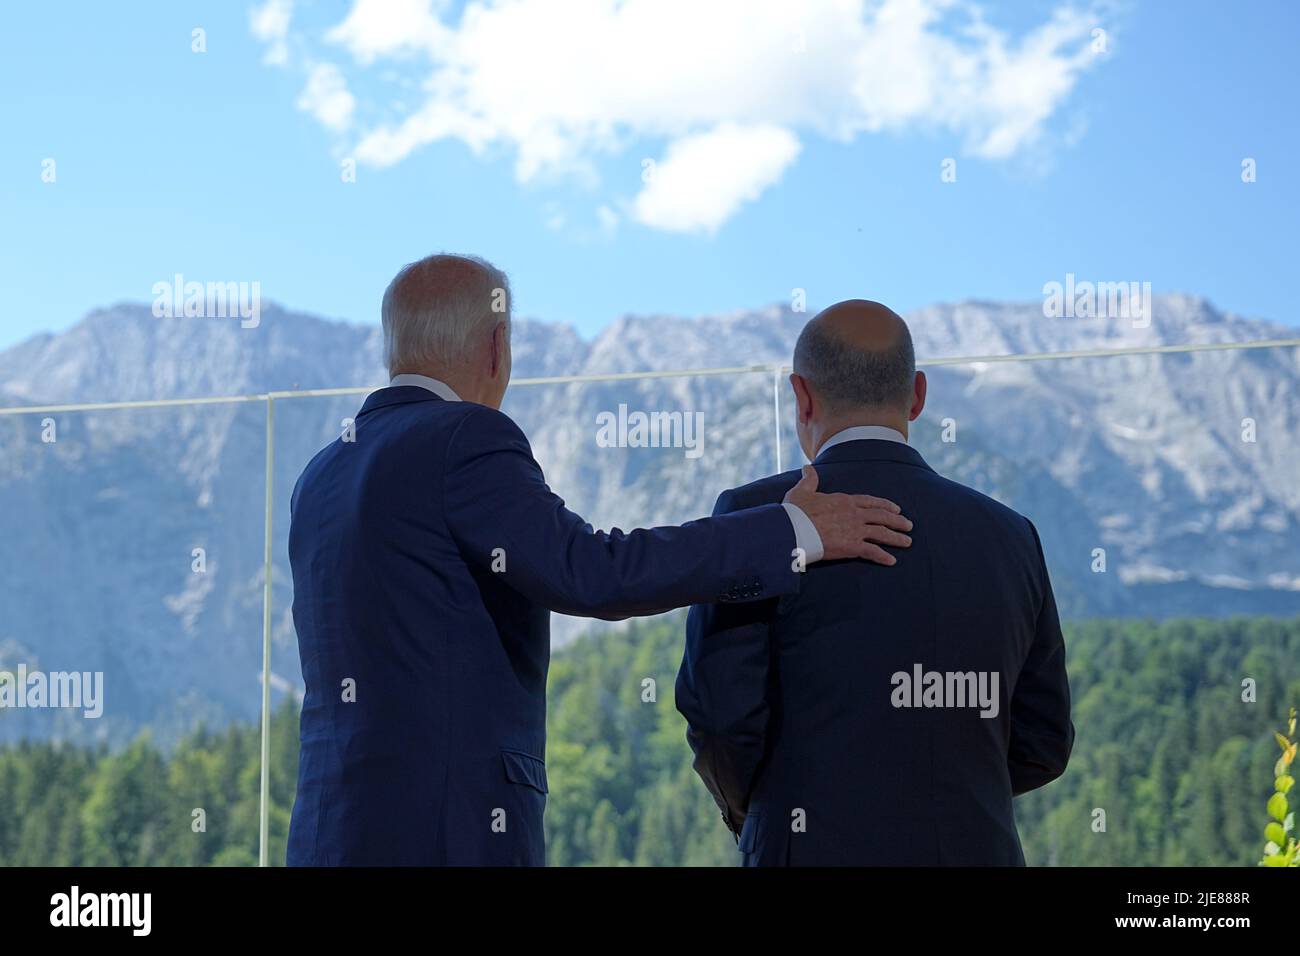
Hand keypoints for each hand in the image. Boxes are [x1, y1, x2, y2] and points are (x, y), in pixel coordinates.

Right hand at [783, 465, 911, 564]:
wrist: (794, 529)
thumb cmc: (796, 511)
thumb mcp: (802, 490)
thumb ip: (809, 479)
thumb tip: (807, 468)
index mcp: (844, 500)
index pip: (870, 501)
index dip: (885, 505)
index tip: (896, 508)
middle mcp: (854, 514)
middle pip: (882, 517)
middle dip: (897, 521)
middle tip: (908, 525)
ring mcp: (855, 530)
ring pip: (882, 533)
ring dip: (896, 538)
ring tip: (907, 542)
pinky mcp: (852, 546)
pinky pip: (872, 552)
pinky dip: (883, 557)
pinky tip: (892, 561)